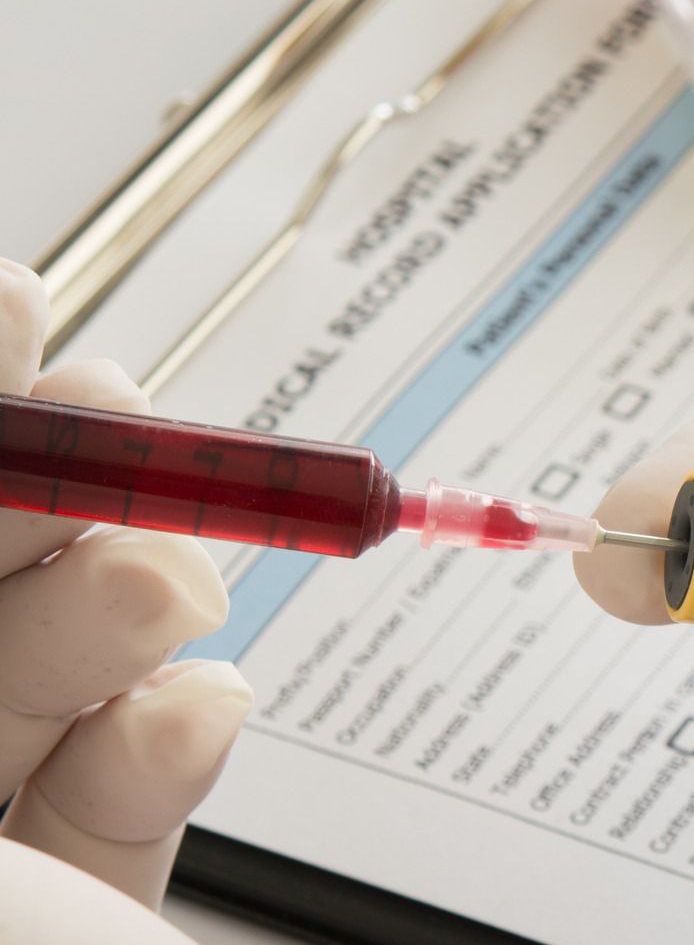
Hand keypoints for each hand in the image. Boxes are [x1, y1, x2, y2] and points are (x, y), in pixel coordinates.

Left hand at [0, 259, 249, 942]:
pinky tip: (190, 718)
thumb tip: (11, 407)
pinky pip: (133, 779)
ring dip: (129, 604)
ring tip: (171, 590)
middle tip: (117, 420)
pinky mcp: (89, 877)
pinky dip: (176, 739)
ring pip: (62, 662)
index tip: (16, 301)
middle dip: (64, 485)